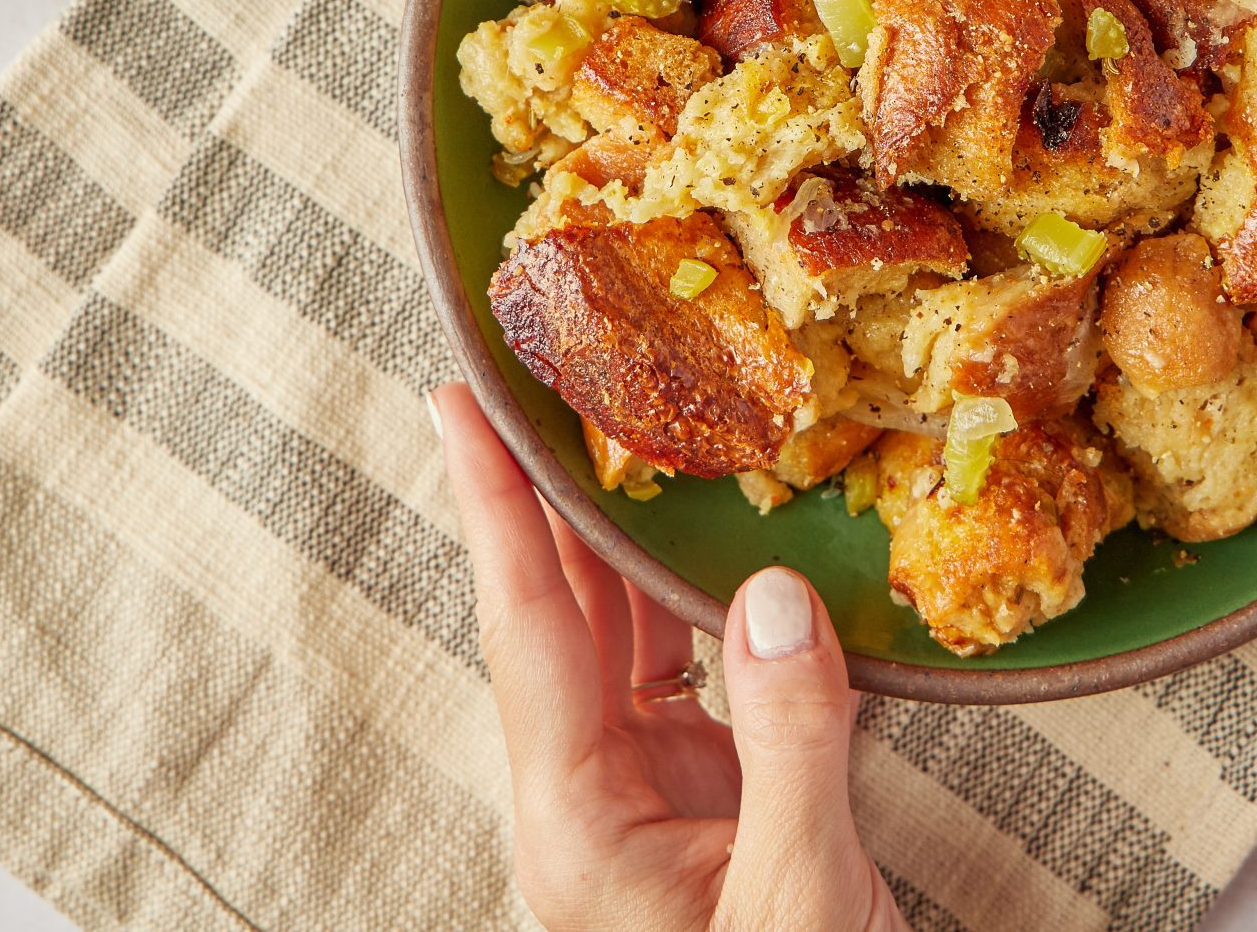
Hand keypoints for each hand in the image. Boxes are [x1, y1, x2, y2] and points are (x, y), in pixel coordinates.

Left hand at [427, 383, 909, 931]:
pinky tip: (718, 541)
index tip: (457, 405)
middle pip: (558, 616)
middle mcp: (592, 800)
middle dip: (542, 494)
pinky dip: (699, 599)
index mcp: (579, 823)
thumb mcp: (799, 897)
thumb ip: (790, 742)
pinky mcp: (707, 803)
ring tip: (622, 426)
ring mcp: (645, 801)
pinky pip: (686, 675)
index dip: (495, 508)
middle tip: (534, 377)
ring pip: (619, 638)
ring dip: (620, 536)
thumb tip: (774, 596)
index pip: (530, 629)